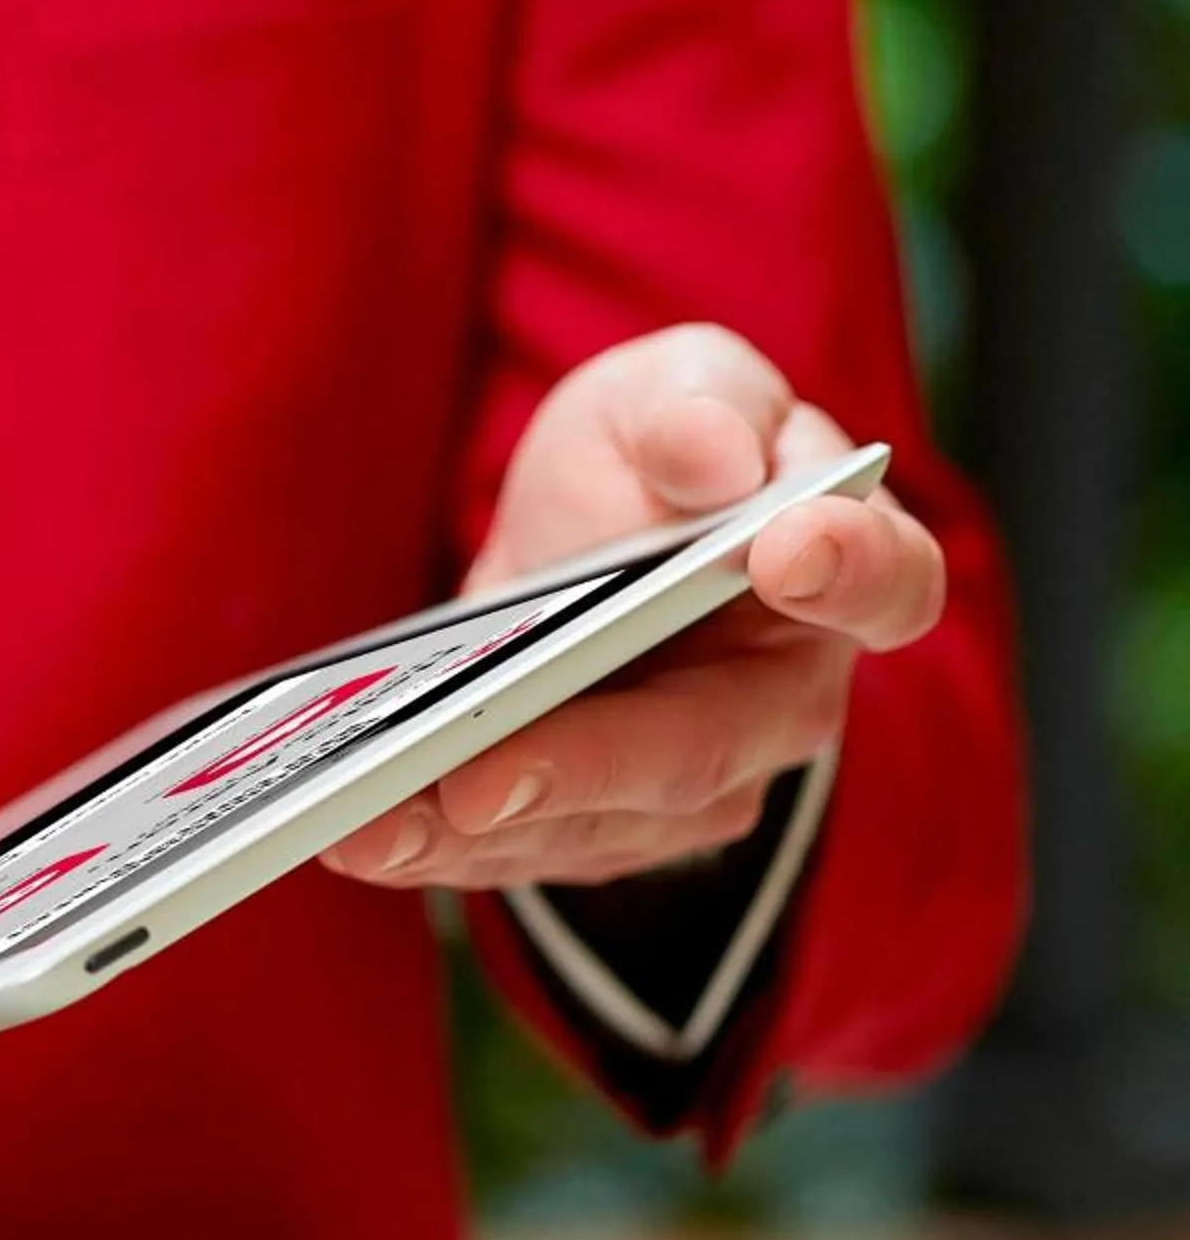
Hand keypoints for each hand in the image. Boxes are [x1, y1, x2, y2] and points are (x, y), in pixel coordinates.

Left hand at [321, 323, 945, 891]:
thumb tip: (712, 461)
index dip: (849, 568)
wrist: (585, 531)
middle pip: (702, 751)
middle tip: (479, 780)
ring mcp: (690, 782)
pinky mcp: (596, 824)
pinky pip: (519, 852)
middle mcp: (781, 702)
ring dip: (475, 834)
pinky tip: (354, 836)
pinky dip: (433, 850)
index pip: (884, 580)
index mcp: (839, 567)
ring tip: (366, 821)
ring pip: (595, 826)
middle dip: (584, 767)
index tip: (787, 548)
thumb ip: (703, 406)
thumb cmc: (656, 455)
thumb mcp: (673, 387)